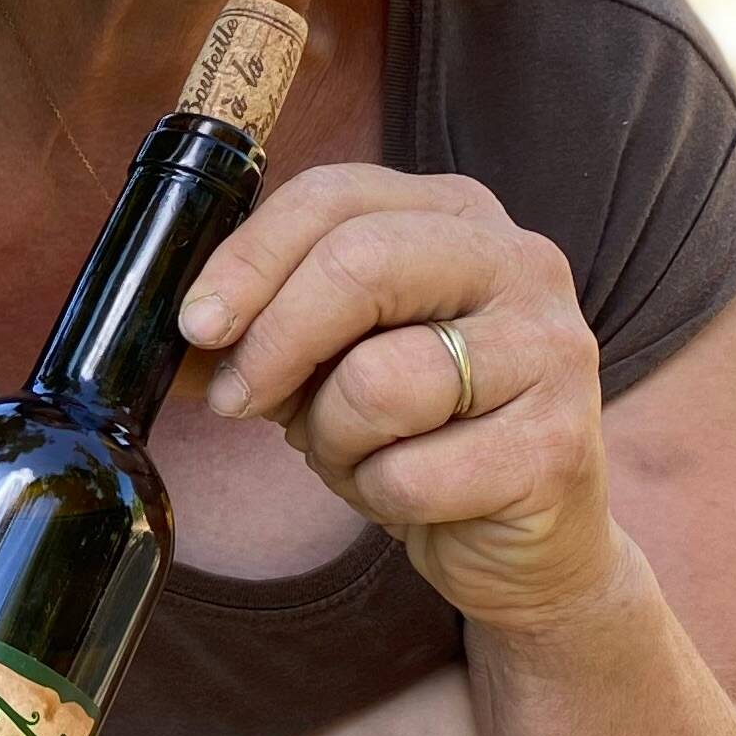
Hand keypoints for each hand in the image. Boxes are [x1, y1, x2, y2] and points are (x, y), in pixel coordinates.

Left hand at [180, 161, 623, 633]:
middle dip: (274, 343)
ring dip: (331, 438)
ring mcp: (552, 351)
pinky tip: (406, 493)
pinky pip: (412, 474)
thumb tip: (178, 332)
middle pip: (360, 265)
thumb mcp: (328, 359)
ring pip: (380, 381)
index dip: (248, 260)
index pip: (333, 196)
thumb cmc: (418, 431)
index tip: (197, 326)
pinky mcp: (557, 446)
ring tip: (355, 453)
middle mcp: (520, 263)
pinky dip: (379, 497)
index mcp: (458, 215)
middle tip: (238, 400)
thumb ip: (261, 329)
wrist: (522, 538)